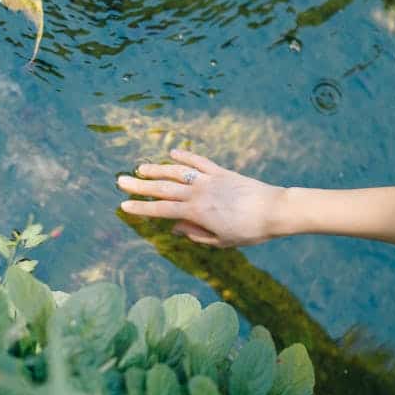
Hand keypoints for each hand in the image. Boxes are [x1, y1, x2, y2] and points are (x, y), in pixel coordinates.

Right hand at [117, 149, 286, 247]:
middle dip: (140, 185)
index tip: (124, 205)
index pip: (161, 210)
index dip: (141, 208)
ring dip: (157, 169)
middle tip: (121, 181)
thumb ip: (196, 234)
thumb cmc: (249, 231)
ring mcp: (209, 180)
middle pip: (163, 188)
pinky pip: (199, 162)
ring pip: (177, 172)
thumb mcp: (220, 241)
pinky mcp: (221, 172)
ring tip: (140, 167)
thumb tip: (175, 228)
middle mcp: (198, 193)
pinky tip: (172, 153)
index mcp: (196, 212)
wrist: (274, 210)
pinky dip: (185, 157)